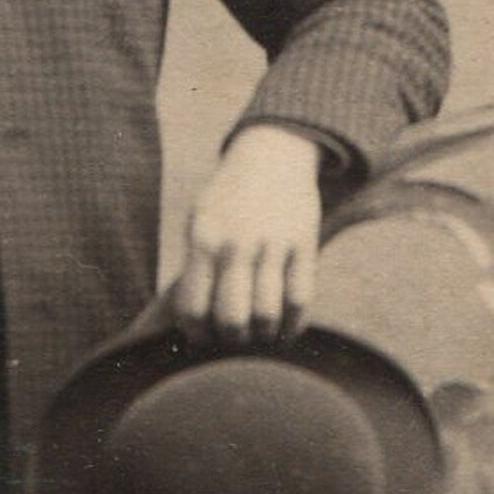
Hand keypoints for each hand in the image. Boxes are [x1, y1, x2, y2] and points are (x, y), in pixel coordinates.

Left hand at [173, 123, 322, 343]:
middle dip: (231, 339)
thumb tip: (189, 318)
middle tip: (233, 338)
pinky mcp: (304, 245)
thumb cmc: (227, 196)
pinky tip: (285, 329)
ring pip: (267, 315)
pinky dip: (293, 325)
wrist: (271, 155)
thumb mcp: (200, 219)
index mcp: (203, 238)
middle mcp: (236, 243)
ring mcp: (272, 244)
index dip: (197, 333)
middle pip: (232, 318)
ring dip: (263, 335)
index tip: (202, 338)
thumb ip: (195, 264)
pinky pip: (300, 300)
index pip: (193, 306)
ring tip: (259, 334)